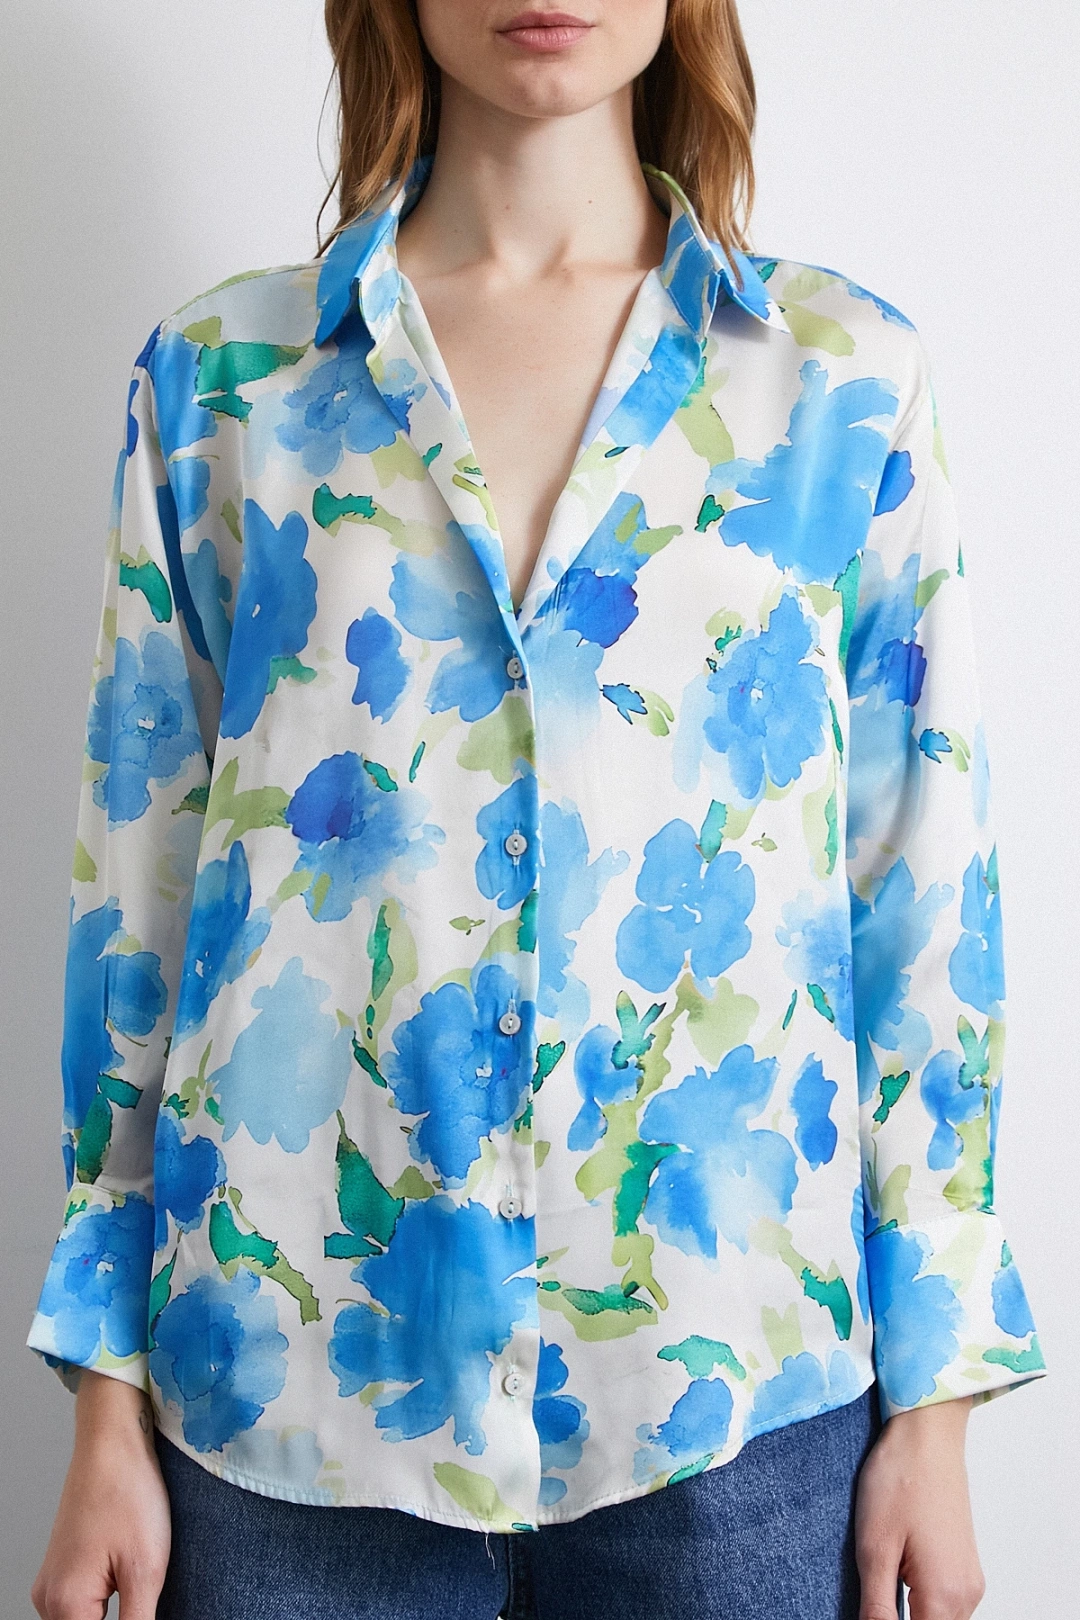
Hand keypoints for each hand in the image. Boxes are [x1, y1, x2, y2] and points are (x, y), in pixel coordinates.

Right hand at [32, 1369, 171, 1619]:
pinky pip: (84, 1604)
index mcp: (65, 1604)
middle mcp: (49, 1599)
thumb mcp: (146, 1570)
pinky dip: (108, 1601)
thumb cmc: (128, 1492)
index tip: (148, 1610)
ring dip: (116, 1614)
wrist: (112, 1441)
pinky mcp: (64, 1568)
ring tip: (142, 1583)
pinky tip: (132, 1577)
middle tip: (149, 1594)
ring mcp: (53, 1583)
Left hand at [855, 1394, 984, 1619]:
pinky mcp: (962, 1564)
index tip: (869, 1605)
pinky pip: (941, 1600)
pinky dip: (917, 1598)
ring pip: (935, 1618)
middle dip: (896, 1619)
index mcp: (946, 1597)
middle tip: (871, 1588)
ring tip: (881, 1574)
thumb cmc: (901, 1478)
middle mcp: (967, 1595)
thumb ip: (877, 1608)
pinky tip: (894, 1569)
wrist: (928, 1432)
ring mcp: (968, 1580)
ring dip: (907, 1612)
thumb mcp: (875, 1548)